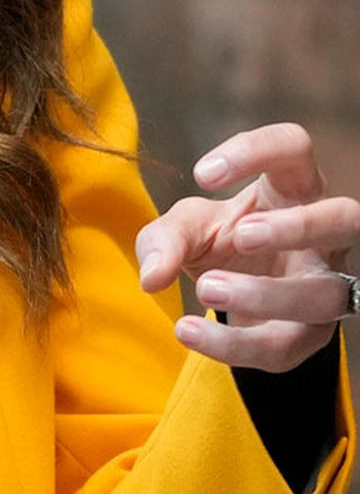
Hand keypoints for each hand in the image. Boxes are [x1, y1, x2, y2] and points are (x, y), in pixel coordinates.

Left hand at [136, 122, 357, 372]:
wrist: (235, 296)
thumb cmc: (221, 243)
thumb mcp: (187, 230)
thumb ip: (164, 240)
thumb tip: (152, 276)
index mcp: (293, 189)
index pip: (294, 147)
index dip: (256, 151)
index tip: (202, 174)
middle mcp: (324, 235)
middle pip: (346, 218)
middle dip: (299, 227)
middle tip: (241, 235)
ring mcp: (325, 285)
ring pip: (327, 293)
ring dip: (266, 294)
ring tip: (206, 288)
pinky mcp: (310, 334)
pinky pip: (286, 345)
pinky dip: (235, 344)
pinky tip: (190, 331)